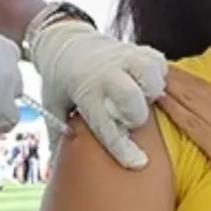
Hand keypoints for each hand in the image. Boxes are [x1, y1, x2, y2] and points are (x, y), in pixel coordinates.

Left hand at [29, 20, 166, 168]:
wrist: (63, 40)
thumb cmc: (60, 79)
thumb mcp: (53, 105)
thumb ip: (57, 135)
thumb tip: (55, 170)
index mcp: (85, 92)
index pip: (106, 125)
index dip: (123, 148)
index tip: (138, 163)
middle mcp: (106, 74)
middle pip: (132, 98)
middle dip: (136, 115)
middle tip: (129, 118)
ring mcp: (123, 58)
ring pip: (151, 75)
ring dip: (151, 91)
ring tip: (142, 98)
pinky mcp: (136, 50)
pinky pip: (158, 62)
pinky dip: (158, 74)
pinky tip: (147, 83)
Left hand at [156, 67, 210, 198]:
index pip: (202, 86)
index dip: (181, 77)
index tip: (162, 66)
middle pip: (191, 89)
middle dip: (167, 77)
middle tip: (144, 62)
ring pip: (187, 101)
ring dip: (165, 87)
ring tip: (145, 74)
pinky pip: (191, 124)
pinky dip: (173, 110)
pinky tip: (159, 99)